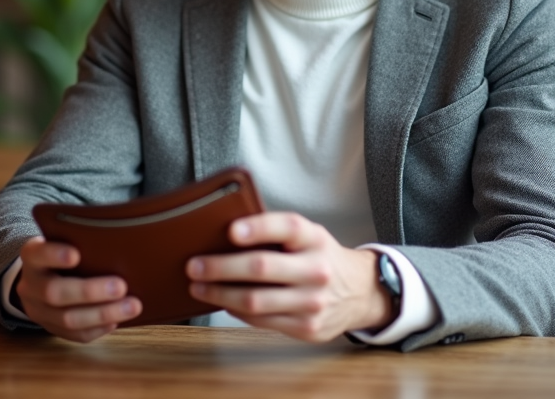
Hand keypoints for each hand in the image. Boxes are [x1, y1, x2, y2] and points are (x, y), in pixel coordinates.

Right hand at [15, 236, 141, 342]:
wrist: (43, 276)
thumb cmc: (64, 251)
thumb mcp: (64, 239)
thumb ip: (82, 240)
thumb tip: (122, 244)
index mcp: (31, 257)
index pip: (36, 254)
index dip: (54, 255)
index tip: (76, 255)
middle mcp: (30, 285)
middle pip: (53, 292)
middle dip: (90, 291)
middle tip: (121, 286)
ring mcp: (37, 310)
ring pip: (66, 319)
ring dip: (102, 314)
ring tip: (131, 306)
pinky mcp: (50, 328)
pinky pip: (74, 335)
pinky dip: (98, 329)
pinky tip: (117, 320)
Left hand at [185, 213, 395, 341]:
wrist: (360, 291)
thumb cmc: (319, 256)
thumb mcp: (308, 236)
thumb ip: (275, 233)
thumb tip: (222, 235)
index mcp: (315, 238)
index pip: (286, 227)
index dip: (258, 228)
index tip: (230, 230)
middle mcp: (317, 269)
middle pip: (262, 268)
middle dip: (221, 267)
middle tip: (194, 265)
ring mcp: (314, 302)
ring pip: (256, 301)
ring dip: (220, 295)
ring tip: (198, 287)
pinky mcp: (308, 327)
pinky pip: (262, 321)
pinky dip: (237, 311)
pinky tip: (223, 303)